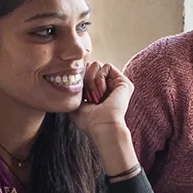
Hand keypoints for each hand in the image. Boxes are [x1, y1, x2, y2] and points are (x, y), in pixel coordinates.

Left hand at [69, 61, 139, 176]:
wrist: (102, 127)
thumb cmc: (89, 121)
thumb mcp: (76, 103)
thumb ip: (74, 90)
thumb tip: (69, 77)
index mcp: (99, 91)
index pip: (86, 73)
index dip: (80, 79)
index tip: (81, 95)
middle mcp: (109, 86)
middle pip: (90, 67)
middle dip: (86, 79)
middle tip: (89, 97)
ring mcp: (117, 84)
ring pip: (97, 65)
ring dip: (92, 80)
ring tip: (96, 96)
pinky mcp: (124, 82)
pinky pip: (107, 66)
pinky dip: (100, 78)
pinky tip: (102, 92)